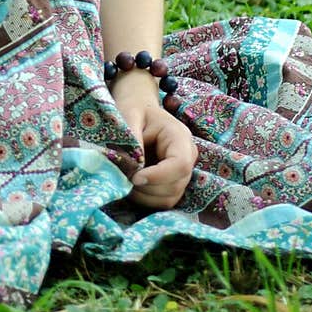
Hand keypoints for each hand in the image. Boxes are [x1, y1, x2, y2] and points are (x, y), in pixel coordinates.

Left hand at [114, 80, 197, 209]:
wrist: (138, 111)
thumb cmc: (134, 110)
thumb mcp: (129, 116)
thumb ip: (132, 139)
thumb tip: (134, 166)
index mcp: (180, 137)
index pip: (180, 164)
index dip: (158, 176)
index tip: (134, 177)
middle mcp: (187, 156)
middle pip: (175, 185)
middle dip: (147, 187)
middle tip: (123, 176)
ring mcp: (183, 172)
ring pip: (170, 198)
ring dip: (144, 195)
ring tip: (126, 179)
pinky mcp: (174, 183)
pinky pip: (164, 201)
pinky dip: (146, 199)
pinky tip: (132, 185)